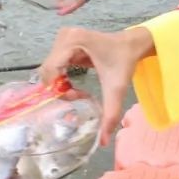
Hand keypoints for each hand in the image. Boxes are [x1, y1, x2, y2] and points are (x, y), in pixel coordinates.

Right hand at [38, 26, 153, 145]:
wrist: (131, 45)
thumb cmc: (124, 62)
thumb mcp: (117, 89)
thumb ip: (110, 115)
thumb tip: (103, 142)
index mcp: (74, 40)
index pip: (52, 69)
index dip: (58, 88)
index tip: (76, 96)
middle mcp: (65, 36)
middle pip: (48, 70)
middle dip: (58, 88)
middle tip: (77, 96)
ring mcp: (63, 38)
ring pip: (49, 69)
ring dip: (59, 84)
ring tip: (77, 92)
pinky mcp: (64, 43)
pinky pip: (54, 65)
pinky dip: (61, 78)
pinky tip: (74, 85)